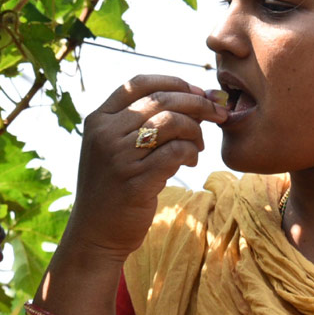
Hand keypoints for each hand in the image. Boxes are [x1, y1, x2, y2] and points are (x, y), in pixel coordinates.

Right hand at [63, 75, 228, 260]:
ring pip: (171, 123)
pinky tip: (190, 161)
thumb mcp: (113, 147)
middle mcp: (105, 134)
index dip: (173, 82)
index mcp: (98, 120)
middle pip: (161, 100)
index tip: (197, 92)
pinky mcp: (136, 181)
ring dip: (196, 130)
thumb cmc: (113, 185)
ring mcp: (118, 158)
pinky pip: (176, 152)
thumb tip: (195, 96)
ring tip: (198, 145)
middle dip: (197, 103)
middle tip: (217, 114)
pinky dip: (191, 152)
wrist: (96, 232)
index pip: (139, 83)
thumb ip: (140, 122)